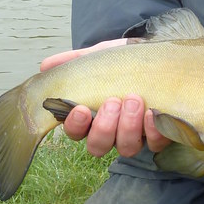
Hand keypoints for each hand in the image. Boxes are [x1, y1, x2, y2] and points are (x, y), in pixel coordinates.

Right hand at [39, 42, 170, 157]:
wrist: (157, 55)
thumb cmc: (123, 62)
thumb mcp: (98, 57)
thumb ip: (73, 61)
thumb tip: (45, 65)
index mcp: (91, 117)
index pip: (75, 132)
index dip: (75, 125)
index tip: (80, 109)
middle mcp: (111, 132)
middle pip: (99, 146)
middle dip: (104, 126)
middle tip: (113, 102)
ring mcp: (135, 136)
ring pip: (126, 148)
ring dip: (128, 126)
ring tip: (134, 100)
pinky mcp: (159, 135)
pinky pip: (155, 144)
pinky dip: (153, 131)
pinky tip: (153, 113)